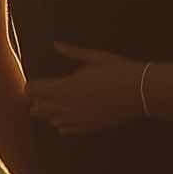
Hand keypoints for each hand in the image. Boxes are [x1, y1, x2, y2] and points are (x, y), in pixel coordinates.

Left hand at [30, 43, 145, 133]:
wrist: (139, 92)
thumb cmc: (118, 70)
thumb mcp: (94, 58)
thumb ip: (72, 52)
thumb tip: (56, 44)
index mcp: (64, 87)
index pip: (32, 90)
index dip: (33, 85)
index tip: (39, 79)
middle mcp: (66, 107)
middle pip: (36, 109)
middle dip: (38, 100)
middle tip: (48, 89)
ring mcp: (76, 120)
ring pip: (49, 120)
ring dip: (50, 111)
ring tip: (60, 100)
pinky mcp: (87, 128)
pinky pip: (63, 129)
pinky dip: (62, 122)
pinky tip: (71, 112)